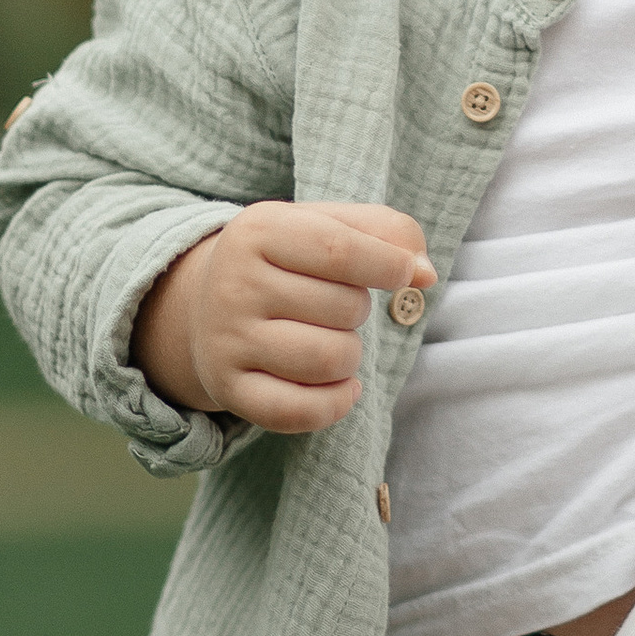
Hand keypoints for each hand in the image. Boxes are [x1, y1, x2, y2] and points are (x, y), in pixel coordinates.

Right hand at [134, 202, 435, 431]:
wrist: (209, 302)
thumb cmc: (289, 259)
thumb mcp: (327, 224)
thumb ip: (386, 232)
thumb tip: (426, 274)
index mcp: (258, 230)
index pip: (341, 251)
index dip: (390, 266)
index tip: (406, 273)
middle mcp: (234, 283)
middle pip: (342, 308)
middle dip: (360, 309)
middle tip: (335, 305)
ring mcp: (227, 340)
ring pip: (328, 360)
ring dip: (352, 356)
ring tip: (333, 341)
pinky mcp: (228, 388)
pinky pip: (300, 411)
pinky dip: (337, 403)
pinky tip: (343, 386)